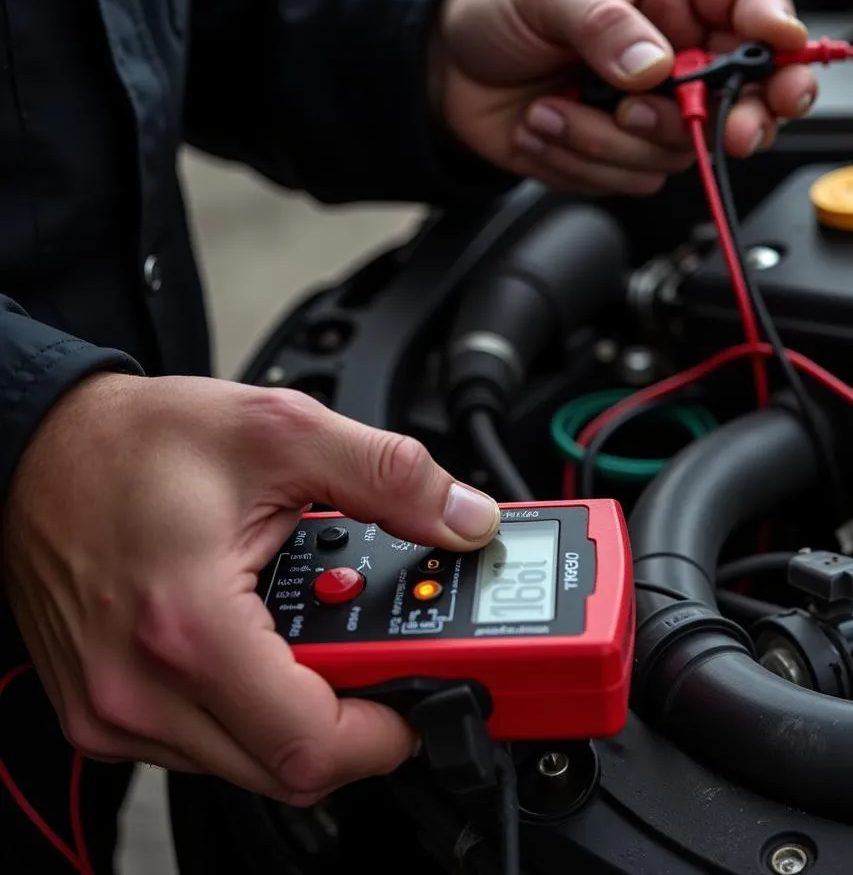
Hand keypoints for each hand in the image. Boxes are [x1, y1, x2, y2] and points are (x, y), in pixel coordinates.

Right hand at [0, 373, 499, 804]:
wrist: (44, 447)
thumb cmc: (139, 440)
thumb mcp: (283, 431)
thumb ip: (388, 476)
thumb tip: (463, 518)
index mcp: (189, 625)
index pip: (311, 743)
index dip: (389, 731)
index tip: (422, 690)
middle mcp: (139, 690)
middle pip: (286, 766)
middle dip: (354, 716)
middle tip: (377, 650)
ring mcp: (114, 710)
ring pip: (247, 762)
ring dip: (302, 711)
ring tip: (315, 628)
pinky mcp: (104, 710)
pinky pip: (205, 742)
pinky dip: (253, 705)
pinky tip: (264, 640)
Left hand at [435, 0, 816, 195]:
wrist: (445, 68)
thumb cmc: (499, 7)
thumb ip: (605, 25)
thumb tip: (654, 67)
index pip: (752, 8)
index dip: (779, 37)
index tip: (782, 59)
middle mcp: (674, 54)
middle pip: (746, 98)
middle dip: (738, 119)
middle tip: (732, 132)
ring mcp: (648, 110)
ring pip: (677, 151)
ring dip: (611, 141)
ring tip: (555, 106)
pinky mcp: (617, 154)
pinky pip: (626, 179)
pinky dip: (580, 161)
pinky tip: (544, 126)